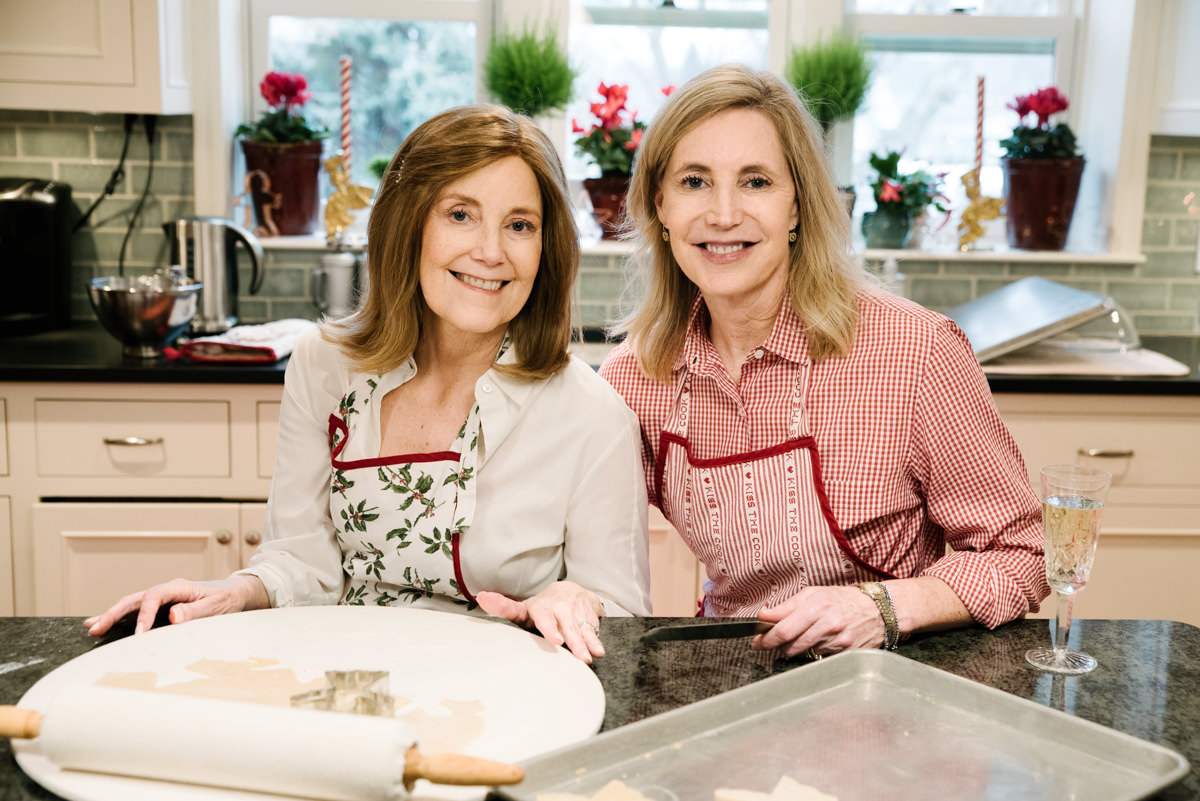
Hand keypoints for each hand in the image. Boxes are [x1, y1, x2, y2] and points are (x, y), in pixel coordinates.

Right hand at [83, 576, 268, 636]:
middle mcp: (167, 590)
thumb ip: (195, 611)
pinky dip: (121, 618)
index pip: (154, 597)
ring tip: (92, 626)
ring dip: (112, 614)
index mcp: (179, 587)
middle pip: (135, 599)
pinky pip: (137, 611)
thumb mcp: (216, 606)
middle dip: (113, 613)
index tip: (138, 635)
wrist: (235, 594)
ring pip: (132, 604)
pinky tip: (105, 624)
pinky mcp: (161, 607)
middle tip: (95, 628)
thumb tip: (171, 616)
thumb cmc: (227, 599)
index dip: (144, 616)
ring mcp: (163, 598)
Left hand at [475, 581, 604, 663]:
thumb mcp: (524, 608)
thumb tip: (482, 597)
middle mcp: (562, 607)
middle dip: (575, 642)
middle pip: (568, 626)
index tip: (556, 641)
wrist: (570, 590)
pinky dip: (598, 639)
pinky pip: (595, 626)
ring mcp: (578, 609)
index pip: (546, 618)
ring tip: (593, 656)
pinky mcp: (591, 611)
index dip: (551, 629)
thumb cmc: (543, 607)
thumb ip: (504, 607)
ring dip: (589, 642)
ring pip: (584, 627)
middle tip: (581, 659)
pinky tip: (600, 650)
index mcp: (543, 608)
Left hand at [752, 585, 884, 658]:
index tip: (757, 641)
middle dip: (775, 647)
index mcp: (817, 606)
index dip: (766, 639)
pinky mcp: (846, 654)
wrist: (879, 610)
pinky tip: (817, 643)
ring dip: (794, 649)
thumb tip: (763, 615)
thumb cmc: (843, 599)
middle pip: (791, 645)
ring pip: (803, 653)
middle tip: (767, 645)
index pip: (784, 629)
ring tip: (798, 638)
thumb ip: (787, 606)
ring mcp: (838, 641)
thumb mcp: (814, 594)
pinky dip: (812, 653)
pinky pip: (819, 658)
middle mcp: (827, 624)